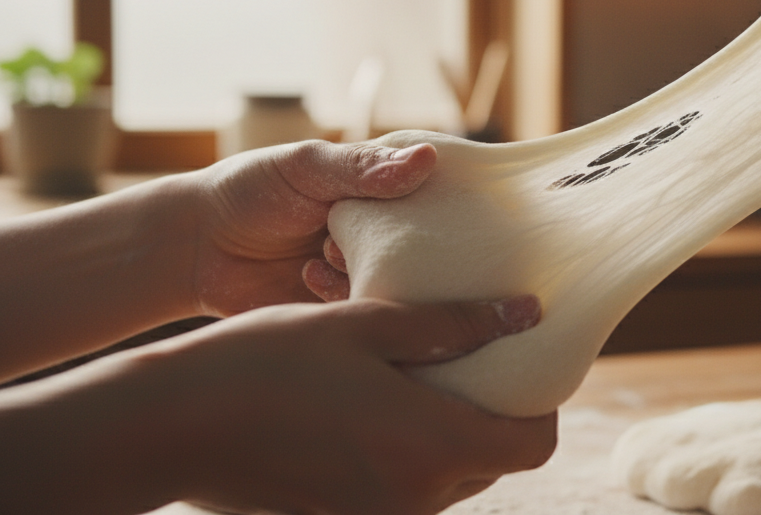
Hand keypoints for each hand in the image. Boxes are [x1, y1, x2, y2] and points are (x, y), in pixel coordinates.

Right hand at [0, 296, 556, 514]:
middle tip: (461, 359)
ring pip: (449, 479)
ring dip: (445, 434)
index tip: (520, 365)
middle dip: (489, 413)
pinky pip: (403, 492)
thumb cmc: (268, 363)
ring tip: (407, 376)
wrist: (170, 425)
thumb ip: (453, 325)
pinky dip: (405, 456)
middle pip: (492, 462)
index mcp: (431, 448)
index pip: (533, 445)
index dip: (541, 406)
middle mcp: (414, 499)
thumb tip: (527, 315)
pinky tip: (368, 409)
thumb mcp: (365, 326)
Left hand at [185, 140, 437, 316]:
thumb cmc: (250, 190)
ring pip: (404, 280)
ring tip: (329, 250)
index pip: (440, 196)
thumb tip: (427, 160)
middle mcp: (385, 232)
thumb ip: (363, 168)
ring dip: (372, 266)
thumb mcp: (306, 166)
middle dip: (416, 244)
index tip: (460, 210)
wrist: (194, 246)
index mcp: (385, 191)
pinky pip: (368, 311)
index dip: (455, 204)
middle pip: (432, 245)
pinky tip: (308, 274)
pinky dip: (343, 293)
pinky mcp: (346, 309)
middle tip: (385, 237)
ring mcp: (367, 271)